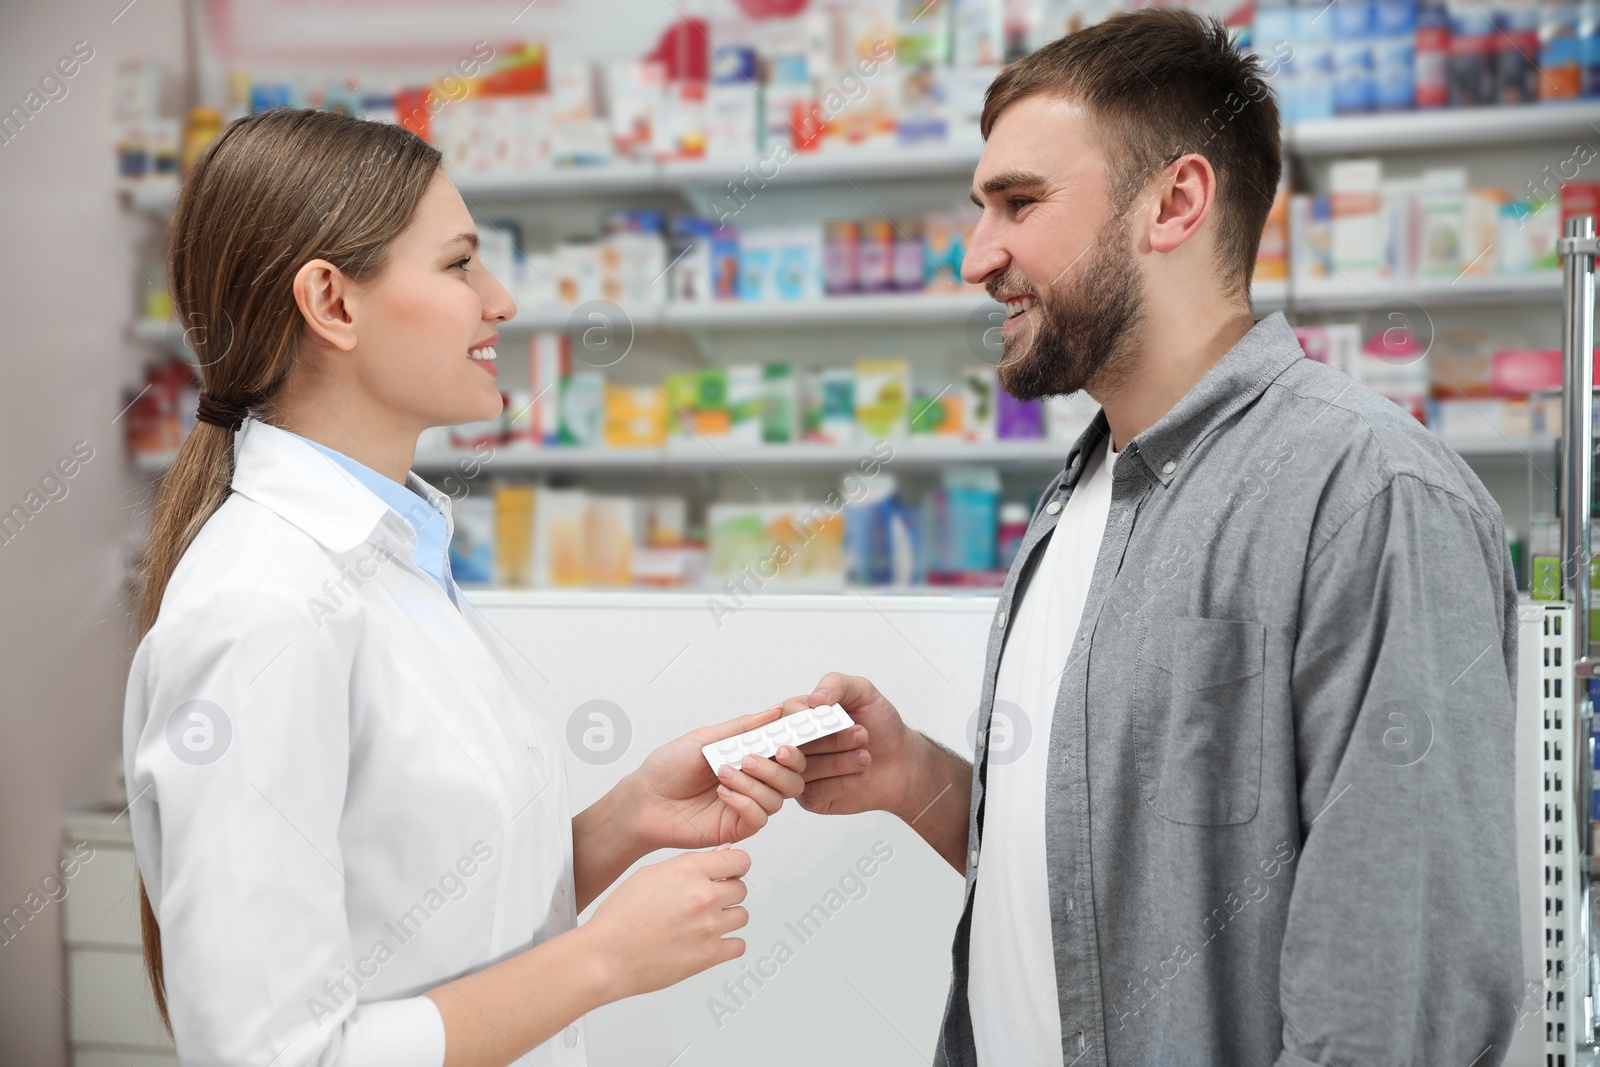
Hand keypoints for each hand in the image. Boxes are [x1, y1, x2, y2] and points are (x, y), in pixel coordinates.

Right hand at [583, 847, 749, 999]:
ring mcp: (708, 926)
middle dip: (727, 894)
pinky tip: (708, 942)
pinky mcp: (709, 955)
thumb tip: (722, 855)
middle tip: (707, 902)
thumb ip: (689, 864)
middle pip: (741, 889)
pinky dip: (727, 944)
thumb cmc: (619, 918)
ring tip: (702, 924)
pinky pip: (738, 945)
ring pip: (742, 916)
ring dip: (727, 919)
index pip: (739, 860)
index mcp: (687, 870)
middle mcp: (702, 895)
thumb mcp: (649, 875)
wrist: (605, 957)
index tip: (731, 873)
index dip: (735, 866)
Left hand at [627, 704, 807, 851]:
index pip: (787, 755)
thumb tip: (774, 711)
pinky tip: (722, 793)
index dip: (793, 748)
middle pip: (793, 780)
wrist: (644, 799)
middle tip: (750, 758)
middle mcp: (753, 783)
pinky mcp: (737, 828)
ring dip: (752, 783)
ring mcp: (747, 806)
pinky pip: (759, 818)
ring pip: (777, 799)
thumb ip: (743, 728)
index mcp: (749, 759)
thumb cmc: (668, 768)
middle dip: (777, 768)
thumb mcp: (705, 739)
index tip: (784, 741)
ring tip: (723, 773)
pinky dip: (744, 802)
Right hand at [784, 673, 927, 818]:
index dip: (805, 720)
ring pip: (804, 770)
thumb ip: (837, 685)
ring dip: (840, 762)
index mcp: (802, 715)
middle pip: (793, 744)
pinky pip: (814, 793)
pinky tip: (861, 775)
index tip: (829, 720)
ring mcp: (800, 771)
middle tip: (862, 735)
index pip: (786, 715)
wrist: (902, 761)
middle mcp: (796, 743)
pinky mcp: (811, 797)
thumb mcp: (863, 693)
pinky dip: (842, 783)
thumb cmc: (880, 725)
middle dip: (831, 741)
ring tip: (866, 756)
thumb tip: (813, 699)